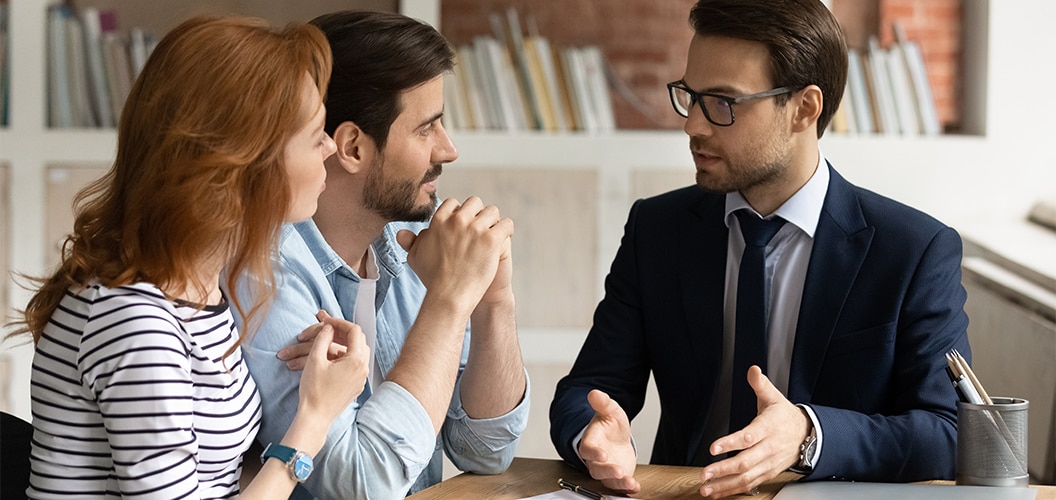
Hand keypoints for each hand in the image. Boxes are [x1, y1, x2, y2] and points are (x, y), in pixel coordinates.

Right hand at [296, 310, 369, 423]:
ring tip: (327, 341)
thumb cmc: (314, 391)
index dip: (339, 323)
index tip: (326, 322)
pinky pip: (354, 365)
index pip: (353, 331)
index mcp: (356, 360)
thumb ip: (323, 338)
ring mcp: (361, 378)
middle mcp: (363, 369)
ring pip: (357, 352)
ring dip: (343, 344)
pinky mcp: (355, 386)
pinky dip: (344, 357)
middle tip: (327, 329)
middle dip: (342, 332)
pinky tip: (330, 357)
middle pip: (358, 340)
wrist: (315, 417)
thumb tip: (329, 327)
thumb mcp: (315, 359)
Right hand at [395, 196, 513, 309]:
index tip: (464, 226)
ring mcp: (475, 228)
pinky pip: (506, 224)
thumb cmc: (433, 279)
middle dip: (478, 214)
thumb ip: (410, 242)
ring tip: (493, 235)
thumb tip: (401, 233)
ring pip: (492, 211)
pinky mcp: (491, 239)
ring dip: (494, 221)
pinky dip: (506, 230)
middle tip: (481, 230)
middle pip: (474, 203)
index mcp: (439, 220)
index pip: (454, 204)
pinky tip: (503, 239)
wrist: (450, 296)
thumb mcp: (416, 257)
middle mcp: (457, 220)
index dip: (460, 214)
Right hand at [578, 390, 640, 493]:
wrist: (617, 438)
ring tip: (629, 482)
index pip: (587, 449)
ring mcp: (606, 470)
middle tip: (617, 471)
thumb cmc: (610, 425)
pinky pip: (619, 486)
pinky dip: (626, 488)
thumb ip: (603, 403)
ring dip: (618, 482)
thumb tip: (594, 393)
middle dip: (607, 471)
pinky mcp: (617, 478)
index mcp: (590, 442)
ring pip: (608, 480)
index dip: (593, 453)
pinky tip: (635, 487)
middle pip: (596, 469)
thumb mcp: (610, 411)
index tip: (602, 454)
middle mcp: (596, 460)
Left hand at [698, 366, 808, 497]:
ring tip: (707, 488)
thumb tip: (753, 370)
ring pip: (747, 477)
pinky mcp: (768, 473)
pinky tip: (719, 492)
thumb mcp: (774, 397)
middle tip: (705, 473)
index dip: (731, 443)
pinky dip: (734, 490)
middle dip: (723, 469)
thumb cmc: (785, 416)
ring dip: (726, 484)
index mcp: (769, 427)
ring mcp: (769, 463)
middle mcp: (769, 448)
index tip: (714, 447)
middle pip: (746, 461)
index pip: (749, 436)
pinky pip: (751, 484)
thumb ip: (760, 384)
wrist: (807, 435)